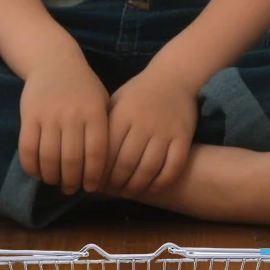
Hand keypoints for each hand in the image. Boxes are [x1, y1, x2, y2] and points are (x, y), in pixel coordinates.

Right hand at [18, 49, 109, 195]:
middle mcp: (73, 114)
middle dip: (71, 181)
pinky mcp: (29, 115)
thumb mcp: (102, 102)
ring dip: (52, 177)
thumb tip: (107, 169)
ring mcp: (49, 114)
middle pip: (72, 159)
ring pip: (49, 157)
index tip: (90, 188)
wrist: (54, 60)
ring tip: (55, 182)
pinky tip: (38, 172)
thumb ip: (105, 131)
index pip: (96, 153)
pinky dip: (31, 167)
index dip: (93, 176)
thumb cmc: (83, 87)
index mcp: (95, 113)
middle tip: (71, 189)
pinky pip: (28, 148)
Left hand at [106, 68, 197, 195]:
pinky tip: (154, 187)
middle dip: (117, 183)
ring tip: (130, 192)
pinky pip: (173, 166)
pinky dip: (162, 181)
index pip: (107, 152)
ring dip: (137, 186)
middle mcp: (142, 124)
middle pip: (126, 163)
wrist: (173, 76)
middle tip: (113, 191)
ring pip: (149, 168)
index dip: (100, 172)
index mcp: (122, 115)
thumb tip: (87, 157)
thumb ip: (105, 127)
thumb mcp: (116, 102)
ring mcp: (164, 131)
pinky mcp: (183, 136)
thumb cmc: (139, 93)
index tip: (96, 183)